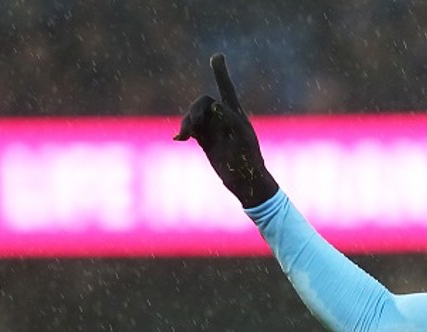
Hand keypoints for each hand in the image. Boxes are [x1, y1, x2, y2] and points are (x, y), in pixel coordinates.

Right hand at [174, 53, 278, 208]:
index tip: (217, 56)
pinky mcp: (205, 141)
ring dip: (187, 122)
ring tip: (184, 136)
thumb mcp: (240, 135)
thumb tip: (213, 105)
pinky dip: (183, 131)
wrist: (245, 180)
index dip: (220, 73)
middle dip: (194, 111)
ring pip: (193, 116)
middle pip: (202, 104)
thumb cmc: (248, 157)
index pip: (226, 89)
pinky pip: (190, 130)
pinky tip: (179, 139)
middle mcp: (222, 118)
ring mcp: (213, 129)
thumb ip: (227, 117)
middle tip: (192, 125)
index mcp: (235, 113)